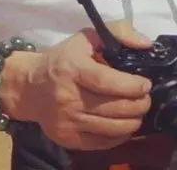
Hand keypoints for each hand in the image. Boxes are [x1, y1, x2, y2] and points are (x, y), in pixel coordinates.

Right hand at [0, 21, 153, 150]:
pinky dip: (120, 136)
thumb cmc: (62, 59)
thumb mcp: (85, 38)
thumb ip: (118, 32)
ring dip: (134, 122)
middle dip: (139, 105)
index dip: (131, 85)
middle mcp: (69, 97)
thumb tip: (146, 44)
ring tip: (138, 111)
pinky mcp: (68, 139)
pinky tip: (124, 125)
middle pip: (114, 108)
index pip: (106, 81)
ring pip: (112, 128)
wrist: (30, 87)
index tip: (146, 84)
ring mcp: (68, 121)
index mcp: (73, 69)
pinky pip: (102, 143)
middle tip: (146, 98)